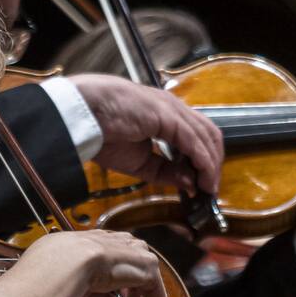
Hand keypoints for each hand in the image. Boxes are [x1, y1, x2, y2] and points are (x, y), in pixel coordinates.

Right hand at [27, 228, 167, 296]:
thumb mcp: (83, 289)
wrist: (65, 262)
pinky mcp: (148, 268)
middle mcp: (122, 245)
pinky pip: (158, 295)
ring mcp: (137, 254)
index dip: (122, 289)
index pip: (119, 264)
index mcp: (101, 243)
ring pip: (149, 285)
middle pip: (137, 274)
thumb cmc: (58, 270)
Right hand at [66, 74, 222, 194]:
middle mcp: (172, 108)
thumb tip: (190, 184)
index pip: (197, 134)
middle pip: (208, 134)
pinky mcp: (168, 116)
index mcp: (164, 114)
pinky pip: (194, 142)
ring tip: (209, 188)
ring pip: (206, 137)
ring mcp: (172, 109)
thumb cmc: (101, 133)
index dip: (205, 159)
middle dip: (214, 163)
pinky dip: (203, 162)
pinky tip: (202, 179)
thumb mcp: (140, 162)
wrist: (80, 117)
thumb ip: (166, 171)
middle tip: (211, 188)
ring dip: (211, 165)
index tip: (204, 183)